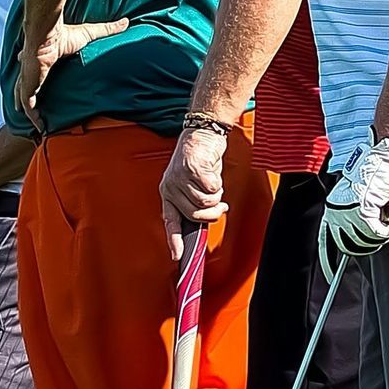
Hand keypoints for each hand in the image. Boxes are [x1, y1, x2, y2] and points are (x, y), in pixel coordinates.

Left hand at [15, 17, 129, 130]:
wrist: (47, 35)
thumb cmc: (64, 34)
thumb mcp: (89, 33)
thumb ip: (106, 30)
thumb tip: (125, 22)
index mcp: (41, 58)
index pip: (37, 71)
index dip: (39, 79)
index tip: (44, 88)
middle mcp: (31, 70)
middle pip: (29, 87)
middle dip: (31, 98)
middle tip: (42, 110)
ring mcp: (28, 80)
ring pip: (26, 100)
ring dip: (31, 111)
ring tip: (41, 124)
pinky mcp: (27, 88)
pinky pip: (28, 107)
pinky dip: (33, 118)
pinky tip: (40, 128)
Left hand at [160, 126, 228, 259]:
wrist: (203, 132)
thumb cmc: (199, 159)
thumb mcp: (192, 184)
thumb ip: (195, 201)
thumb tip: (206, 220)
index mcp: (168, 192)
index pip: (170, 221)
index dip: (174, 240)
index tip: (178, 256)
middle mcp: (170, 186)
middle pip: (194, 214)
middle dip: (211, 213)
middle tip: (219, 204)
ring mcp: (180, 178)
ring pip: (204, 203)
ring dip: (215, 195)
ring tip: (213, 184)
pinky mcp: (192, 169)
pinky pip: (211, 189)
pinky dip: (217, 183)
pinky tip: (212, 173)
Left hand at [319, 135, 388, 279]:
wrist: (383, 156)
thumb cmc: (374, 173)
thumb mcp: (356, 196)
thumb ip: (351, 214)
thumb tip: (356, 237)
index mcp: (332, 208)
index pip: (326, 241)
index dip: (328, 262)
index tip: (331, 277)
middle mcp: (337, 211)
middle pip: (348, 246)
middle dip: (365, 247)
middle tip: (379, 235)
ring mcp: (350, 212)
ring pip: (364, 242)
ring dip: (378, 237)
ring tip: (385, 224)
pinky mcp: (365, 210)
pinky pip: (376, 234)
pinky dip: (385, 232)